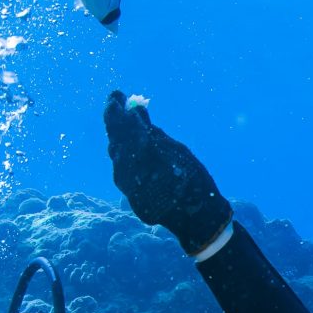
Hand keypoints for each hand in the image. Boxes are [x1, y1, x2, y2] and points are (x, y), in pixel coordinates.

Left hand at [103, 91, 232, 252]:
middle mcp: (126, 169)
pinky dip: (127, 154)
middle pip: (115, 138)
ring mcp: (124, 184)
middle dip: (117, 120)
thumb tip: (134, 109)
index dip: (115, 107)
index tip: (117, 94)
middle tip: (119, 103)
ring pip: (117, 154)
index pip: (119, 124)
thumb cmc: (193, 179)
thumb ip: (151, 131)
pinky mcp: (127, 194)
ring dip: (122, 138)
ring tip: (130, 124)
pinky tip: (136, 149)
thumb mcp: (176, 149)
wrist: (197, 218)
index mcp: (138, 152)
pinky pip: (122, 168)